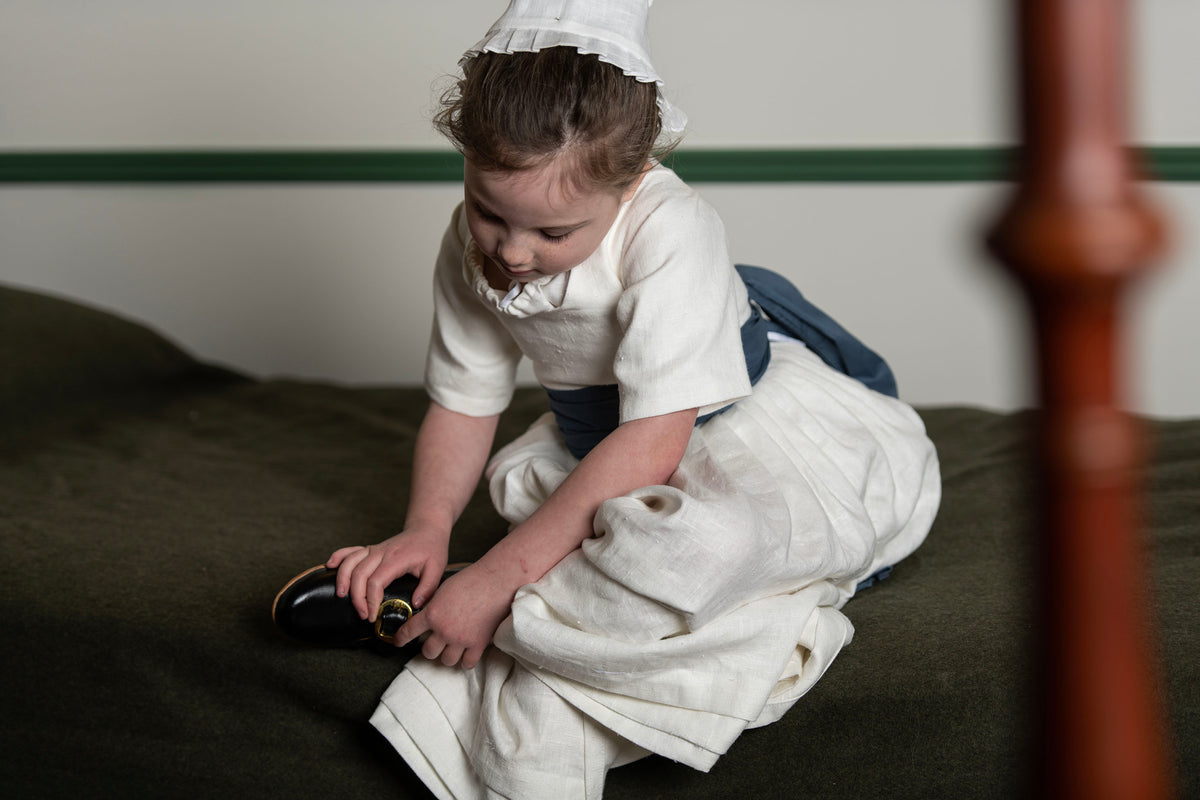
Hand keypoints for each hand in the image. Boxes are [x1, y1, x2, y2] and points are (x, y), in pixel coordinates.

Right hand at [326, 527, 447, 622]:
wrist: (427, 528)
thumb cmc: (432, 548)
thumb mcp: (437, 568)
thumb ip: (428, 588)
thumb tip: (415, 605)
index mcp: (396, 559)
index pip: (376, 581)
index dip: (371, 600)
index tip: (374, 615)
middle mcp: (382, 552)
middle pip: (359, 574)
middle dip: (356, 597)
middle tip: (363, 614)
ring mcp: (375, 549)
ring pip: (351, 562)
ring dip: (342, 578)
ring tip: (341, 595)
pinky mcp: (372, 548)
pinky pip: (350, 550)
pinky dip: (338, 556)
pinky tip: (330, 565)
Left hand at [392, 562, 517, 669]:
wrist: (495, 582)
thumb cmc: (471, 580)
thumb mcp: (443, 589)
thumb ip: (433, 606)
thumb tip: (428, 617)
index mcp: (432, 614)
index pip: (408, 632)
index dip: (400, 639)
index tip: (398, 642)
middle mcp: (444, 630)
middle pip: (428, 652)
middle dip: (429, 647)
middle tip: (434, 642)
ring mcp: (461, 639)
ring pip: (446, 660)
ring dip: (447, 655)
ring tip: (451, 649)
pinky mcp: (478, 644)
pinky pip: (467, 663)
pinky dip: (465, 660)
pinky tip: (466, 654)